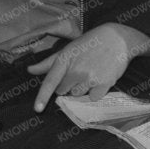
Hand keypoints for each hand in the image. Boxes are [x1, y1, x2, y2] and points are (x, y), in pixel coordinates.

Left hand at [28, 23, 142, 110]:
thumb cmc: (91, 42)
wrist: (119, 39)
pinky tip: (100, 78)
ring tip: (92, 73)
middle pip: (63, 91)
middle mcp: (76, 70)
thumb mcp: (69, 48)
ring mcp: (90, 77)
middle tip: (81, 70)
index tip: (37, 109)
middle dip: (69, 84)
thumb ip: (48, 63)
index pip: (51, 81)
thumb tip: (30, 70)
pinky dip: (95, 91)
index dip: (42, 97)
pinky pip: (93, 97)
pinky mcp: (104, 84)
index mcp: (65, 59)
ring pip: (78, 94)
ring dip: (82, 88)